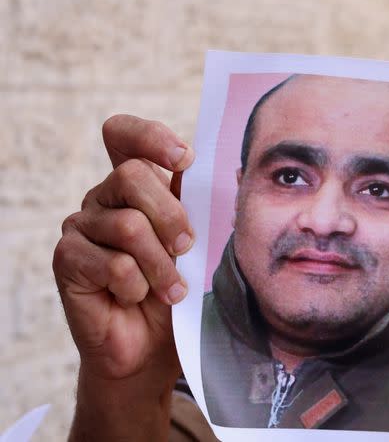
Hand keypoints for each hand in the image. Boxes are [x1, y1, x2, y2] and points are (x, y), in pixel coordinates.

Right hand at [53, 115, 195, 438]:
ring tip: (171, 289)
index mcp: (135, 184)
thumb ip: (198, 204)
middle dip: (172, 216)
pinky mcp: (67, 259)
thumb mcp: (195, 241)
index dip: (150, 137)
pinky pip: (112, 264)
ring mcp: (81, 226)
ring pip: (128, 225)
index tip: (184, 158)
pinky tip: (136, 297)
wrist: (152, 346)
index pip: (124, 135)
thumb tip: (227, 168)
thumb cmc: (177, 287)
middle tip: (187, 248)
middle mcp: (104, 197)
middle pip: (133, 176)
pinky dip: (137, 286)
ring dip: (160, 264)